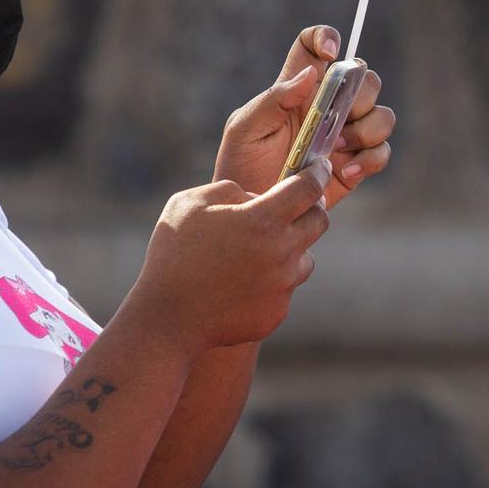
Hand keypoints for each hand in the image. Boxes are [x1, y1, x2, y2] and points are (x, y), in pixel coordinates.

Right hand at [126, 160, 331, 355]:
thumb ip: (230, 190)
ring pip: (304, 258)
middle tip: (296, 207)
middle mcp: (281, 252)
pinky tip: (242, 283)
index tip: (320, 168)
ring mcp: (282, 286)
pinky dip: (271, 281)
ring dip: (290, 249)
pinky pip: (285, 289)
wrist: (168, 318)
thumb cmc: (174, 255)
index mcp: (262, 220)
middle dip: (312, 209)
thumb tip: (256, 198)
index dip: (317, 174)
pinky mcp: (277, 312)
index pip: (307, 189)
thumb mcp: (191, 204)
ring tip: (256, 252)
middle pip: (319, 222)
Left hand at [214, 24, 396, 207]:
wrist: (253, 211)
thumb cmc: (240, 166)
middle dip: (361, 93)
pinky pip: (381, 152)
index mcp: (297, 89)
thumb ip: (273, 99)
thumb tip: (309, 74)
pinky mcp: (355, 165)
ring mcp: (344, 136)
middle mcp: (327, 107)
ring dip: (367, 129)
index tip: (330, 53)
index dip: (326, 37)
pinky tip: (345, 173)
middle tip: (339, 116)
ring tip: (337, 150)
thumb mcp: (244, 129)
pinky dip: (370, 160)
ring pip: (382, 115)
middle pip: (364, 78)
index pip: (314, 47)